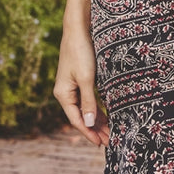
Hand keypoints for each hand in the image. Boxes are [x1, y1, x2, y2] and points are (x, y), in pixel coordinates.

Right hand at [53, 23, 109, 145]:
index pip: (76, 120)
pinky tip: (107, 115)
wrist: (78, 29)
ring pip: (86, 108)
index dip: (88, 133)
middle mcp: (65, 92)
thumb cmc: (81, 52)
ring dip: (98, 120)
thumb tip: (89, 123)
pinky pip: (88, 98)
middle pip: (81, 116)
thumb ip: (88, 101)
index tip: (100, 144)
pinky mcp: (80, 78)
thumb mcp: (87, 78)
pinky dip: (97, 107)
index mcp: (63, 94)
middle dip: (95, 129)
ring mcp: (72, 85)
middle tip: (110, 141)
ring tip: (110, 131)